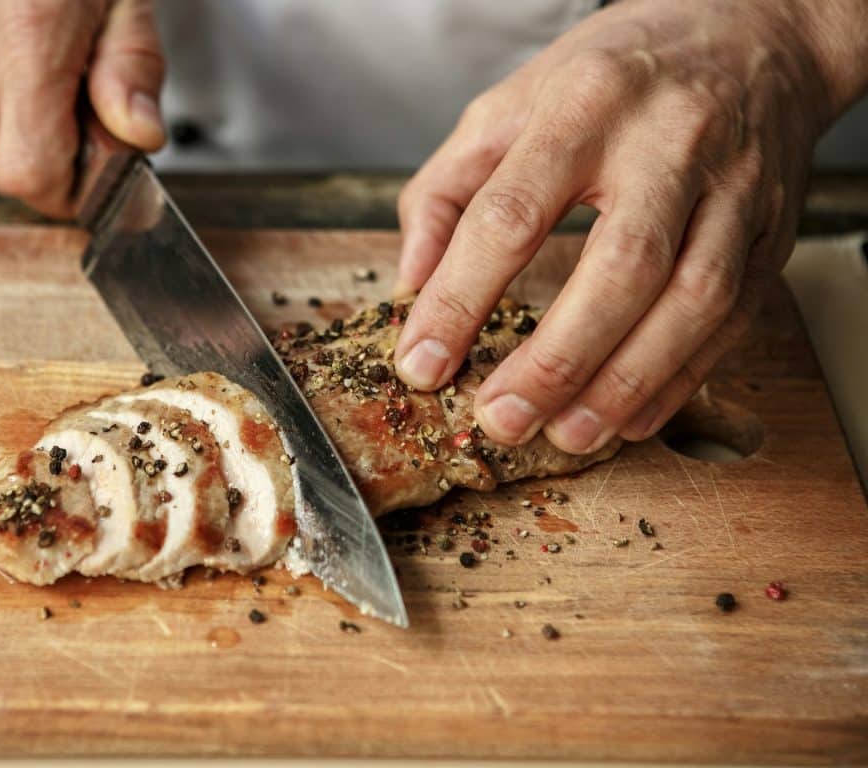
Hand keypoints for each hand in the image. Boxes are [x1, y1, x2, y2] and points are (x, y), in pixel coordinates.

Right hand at [0, 0, 165, 216]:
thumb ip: (133, 70)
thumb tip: (140, 136)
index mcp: (23, 36)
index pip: (32, 174)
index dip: (73, 188)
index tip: (99, 168)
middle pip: (8, 169)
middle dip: (54, 154)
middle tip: (75, 99)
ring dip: (15, 127)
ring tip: (33, 62)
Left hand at [393, 0, 867, 452]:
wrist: (753, 33)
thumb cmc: (615, 73)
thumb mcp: (511, 104)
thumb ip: (448, 189)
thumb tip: (412, 282)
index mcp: (584, 105)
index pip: (511, 213)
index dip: (461, 298)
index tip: (423, 362)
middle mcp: (668, 144)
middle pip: (618, 267)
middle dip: (555, 360)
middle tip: (501, 418)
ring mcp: (732, 189)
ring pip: (691, 301)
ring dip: (624, 382)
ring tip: (566, 435)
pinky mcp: (770, 231)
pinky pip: (733, 317)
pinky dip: (681, 378)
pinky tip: (630, 418)